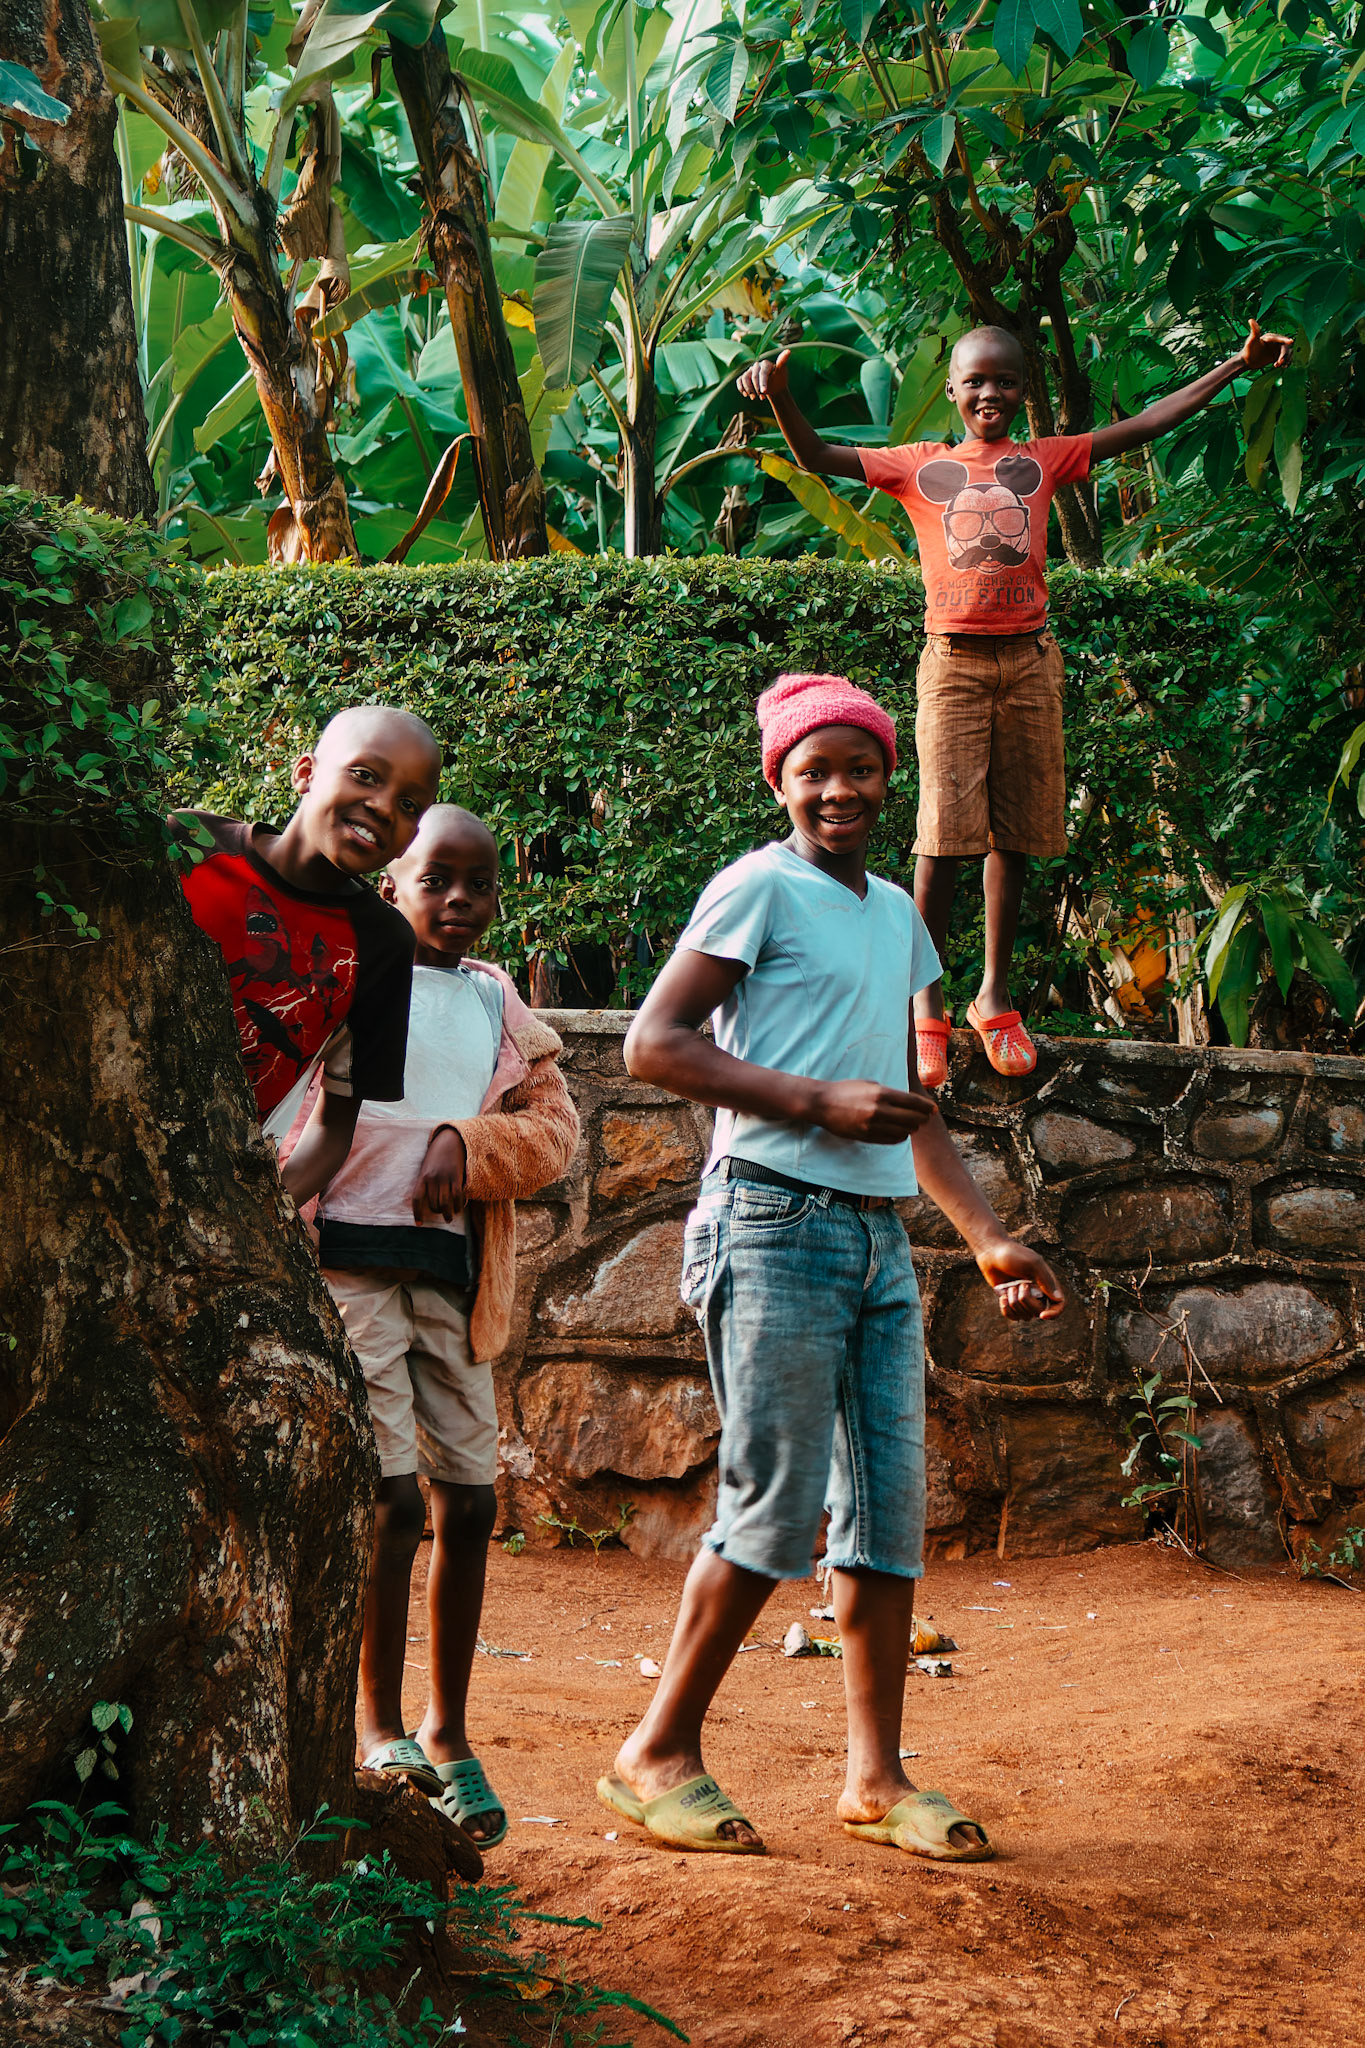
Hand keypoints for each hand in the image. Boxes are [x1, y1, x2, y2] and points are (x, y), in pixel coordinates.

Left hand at [412, 1126, 466, 1223]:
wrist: (451, 1139)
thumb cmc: (438, 1154)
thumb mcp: (427, 1166)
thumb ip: (426, 1181)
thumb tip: (427, 1199)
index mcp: (423, 1176)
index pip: (417, 1199)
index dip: (417, 1213)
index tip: (419, 1224)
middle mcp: (433, 1178)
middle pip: (433, 1203)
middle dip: (437, 1212)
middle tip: (441, 1215)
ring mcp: (445, 1177)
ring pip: (445, 1203)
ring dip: (448, 1214)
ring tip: (450, 1218)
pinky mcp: (457, 1176)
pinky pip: (457, 1196)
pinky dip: (459, 1205)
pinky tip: (459, 1209)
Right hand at [736, 348, 790, 404]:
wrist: (774, 386)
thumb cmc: (779, 378)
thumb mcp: (782, 371)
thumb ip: (782, 361)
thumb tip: (788, 351)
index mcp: (765, 364)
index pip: (762, 373)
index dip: (762, 383)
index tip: (764, 392)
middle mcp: (756, 366)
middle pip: (753, 376)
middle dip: (756, 388)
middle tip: (761, 397)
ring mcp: (750, 371)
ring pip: (744, 378)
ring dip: (748, 389)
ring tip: (754, 398)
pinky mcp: (745, 376)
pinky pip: (739, 381)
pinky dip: (741, 388)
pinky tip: (746, 394)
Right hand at [807, 1077, 937, 1143]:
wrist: (822, 1103)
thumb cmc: (846, 1090)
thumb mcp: (869, 1083)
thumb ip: (888, 1092)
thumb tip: (907, 1099)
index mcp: (881, 1093)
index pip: (912, 1102)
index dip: (926, 1106)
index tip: (933, 1109)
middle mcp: (879, 1110)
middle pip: (911, 1118)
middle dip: (922, 1118)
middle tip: (926, 1118)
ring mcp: (872, 1125)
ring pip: (903, 1131)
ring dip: (911, 1129)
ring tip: (913, 1126)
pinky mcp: (866, 1136)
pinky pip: (890, 1140)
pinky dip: (899, 1137)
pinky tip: (901, 1134)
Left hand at [976, 1238, 1065, 1320]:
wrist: (992, 1253)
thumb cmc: (1013, 1254)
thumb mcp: (1032, 1264)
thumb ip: (1046, 1281)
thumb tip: (1058, 1299)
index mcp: (1047, 1283)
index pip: (1058, 1304)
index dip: (1054, 1313)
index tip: (1042, 1316)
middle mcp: (1038, 1293)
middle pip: (1038, 1312)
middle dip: (1026, 1301)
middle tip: (1018, 1284)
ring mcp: (1024, 1298)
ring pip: (1024, 1316)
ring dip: (1014, 1303)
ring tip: (1009, 1287)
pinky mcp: (1011, 1301)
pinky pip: (1012, 1316)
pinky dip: (1006, 1309)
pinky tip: (1002, 1297)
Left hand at [1240, 318, 1292, 373]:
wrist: (1247, 361)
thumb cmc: (1248, 350)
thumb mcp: (1251, 341)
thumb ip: (1254, 331)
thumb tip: (1250, 320)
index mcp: (1271, 337)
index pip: (1280, 339)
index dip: (1286, 340)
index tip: (1291, 342)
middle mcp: (1276, 342)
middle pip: (1285, 347)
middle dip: (1284, 355)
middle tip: (1279, 363)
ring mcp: (1277, 349)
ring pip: (1287, 353)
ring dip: (1285, 359)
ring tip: (1277, 365)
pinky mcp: (1277, 356)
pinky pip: (1286, 358)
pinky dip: (1286, 362)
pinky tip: (1283, 366)